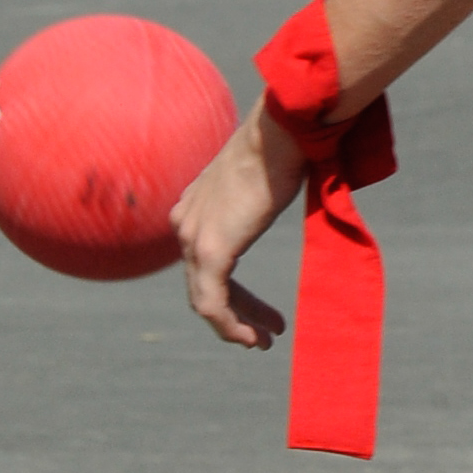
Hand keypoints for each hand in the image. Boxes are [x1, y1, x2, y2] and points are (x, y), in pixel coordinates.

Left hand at [173, 98, 304, 352]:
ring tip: (263, 341)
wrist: (284, 130)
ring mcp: (193, 236)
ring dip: (235, 325)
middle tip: (266, 335)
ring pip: (206, 298)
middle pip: (206, 283)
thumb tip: (286, 195)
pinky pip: (211, 302)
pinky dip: (229, 325)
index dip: (235, 292)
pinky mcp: (209, 249)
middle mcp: (186, 221)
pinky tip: (251, 338)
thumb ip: (261, 198)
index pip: (208, 261)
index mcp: (196, 205)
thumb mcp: (267, 178)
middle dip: (238, 312)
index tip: (264, 313)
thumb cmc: (287, 145)